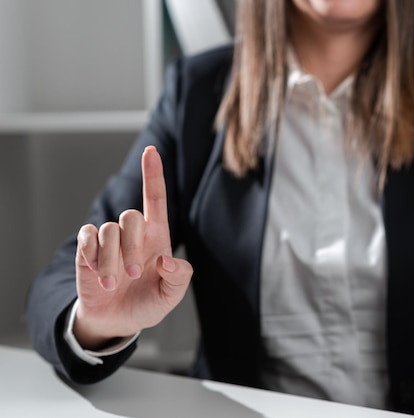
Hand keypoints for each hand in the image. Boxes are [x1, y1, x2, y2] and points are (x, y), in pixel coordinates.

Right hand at [73, 146, 192, 348]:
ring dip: (111, 259)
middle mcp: (133, 234)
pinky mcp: (87, 250)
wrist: (117, 321)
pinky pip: (87, 238)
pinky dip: (93, 257)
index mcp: (157, 238)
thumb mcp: (170, 296)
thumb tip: (166, 260)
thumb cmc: (148, 303)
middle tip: (132, 274)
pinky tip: (98, 276)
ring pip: (108, 230)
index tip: (151, 151)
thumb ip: (179, 278)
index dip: (153, 175)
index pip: (155, 199)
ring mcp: (109, 241)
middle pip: (130, 216)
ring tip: (114, 283)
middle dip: (131, 245)